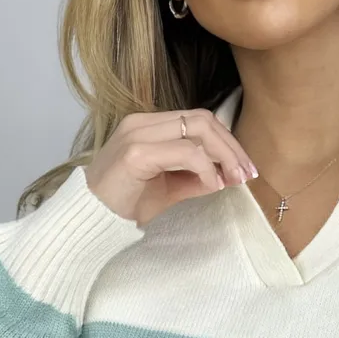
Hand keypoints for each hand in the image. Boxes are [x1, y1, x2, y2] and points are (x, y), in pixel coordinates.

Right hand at [84, 108, 258, 226]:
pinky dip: (205, 168)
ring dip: (223, 155)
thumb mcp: (169, 189)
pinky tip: (210, 185)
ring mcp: (138, 134)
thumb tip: (226, 176)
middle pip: (202, 118)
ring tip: (233, 180)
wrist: (91, 218)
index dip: (227, 141)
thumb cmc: (125, 204)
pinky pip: (184, 152)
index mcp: (149, 125)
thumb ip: (195, 178)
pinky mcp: (136, 154)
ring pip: (196, 129)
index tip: (245, 168)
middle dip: (231, 146)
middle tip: (246, 174)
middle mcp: (143, 122)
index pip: (198, 119)